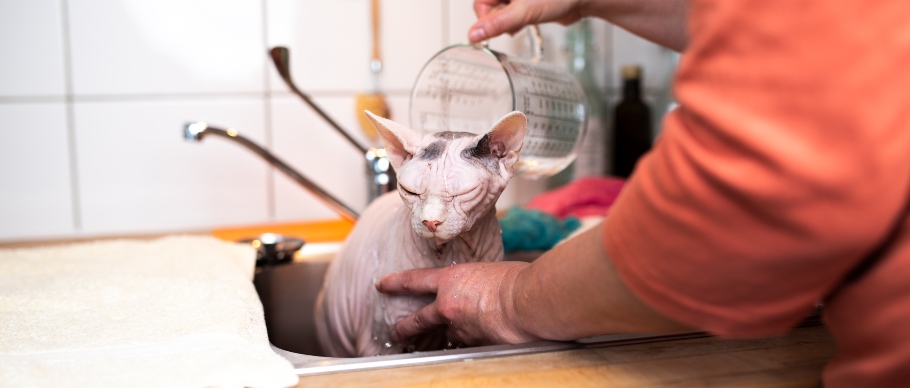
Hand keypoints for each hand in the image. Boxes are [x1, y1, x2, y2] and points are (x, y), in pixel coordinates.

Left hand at [375, 261, 539, 345]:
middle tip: (396, 333)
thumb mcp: (490, 272)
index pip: (414, 280)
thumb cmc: (519, 280)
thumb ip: (477, 283)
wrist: (528, 302)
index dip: (396, 283)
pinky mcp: (473, 346)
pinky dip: (474, 346)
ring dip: (452, 338)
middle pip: (418, 319)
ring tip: (449, 343)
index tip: (381, 285)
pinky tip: (483, 345)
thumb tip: (481, 291)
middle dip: (405, 328)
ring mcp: (459, 328)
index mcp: (451, 280)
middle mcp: (448, 305)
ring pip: (448, 336)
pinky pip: (469, 348)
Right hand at [469, 0, 587, 42]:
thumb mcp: (524, 12)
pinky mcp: (527, 2)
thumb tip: (473, 35)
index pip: (480, 3)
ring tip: (524, 21)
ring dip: (510, 22)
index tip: (497, 30)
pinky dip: (519, 21)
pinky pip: (514, 13)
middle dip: (500, 20)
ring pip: (502, 12)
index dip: (486, 19)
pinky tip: (530, 20)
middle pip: (490, 8)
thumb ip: (497, 24)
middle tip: (514, 24)